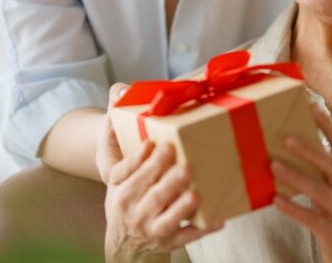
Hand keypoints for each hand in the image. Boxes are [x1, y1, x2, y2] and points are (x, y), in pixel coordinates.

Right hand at [98, 88, 219, 262]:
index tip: (152, 145)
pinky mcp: (167, 242)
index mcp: (119, 188)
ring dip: (182, 207)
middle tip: (185, 166)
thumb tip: (119, 90)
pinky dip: (201, 230)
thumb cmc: (126, 191)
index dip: (139, 160)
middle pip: (151, 194)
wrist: (125, 241)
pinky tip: (217, 220)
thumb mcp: (114, 164)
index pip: (126, 173)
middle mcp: (132, 209)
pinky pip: (186, 237)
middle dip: (167, 180)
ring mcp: (149, 228)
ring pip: (167, 218)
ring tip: (196, 192)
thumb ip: (116, 126)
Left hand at [271, 102, 331, 262]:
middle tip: (287, 138)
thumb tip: (294, 137)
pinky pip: (312, 219)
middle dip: (312, 150)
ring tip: (274, 165)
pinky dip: (294, 208)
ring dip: (297, 177)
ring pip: (322, 192)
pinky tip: (276, 199)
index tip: (312, 103)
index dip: (328, 124)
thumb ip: (324, 165)